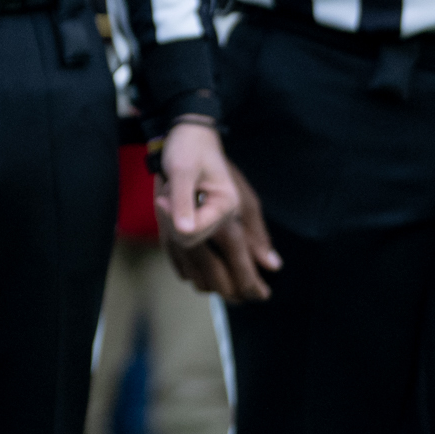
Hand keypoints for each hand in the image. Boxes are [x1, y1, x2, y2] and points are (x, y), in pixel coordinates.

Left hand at [154, 120, 241, 244]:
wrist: (189, 131)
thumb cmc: (188, 146)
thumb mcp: (182, 172)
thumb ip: (182, 202)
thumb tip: (184, 232)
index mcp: (226, 204)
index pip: (196, 230)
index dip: (174, 218)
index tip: (161, 199)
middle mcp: (224, 213)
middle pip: (191, 236)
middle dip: (172, 217)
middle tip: (166, 194)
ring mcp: (213, 213)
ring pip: (185, 233)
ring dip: (171, 214)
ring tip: (173, 191)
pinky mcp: (203, 212)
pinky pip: (183, 224)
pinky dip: (172, 212)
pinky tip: (173, 194)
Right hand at [165, 158, 280, 302]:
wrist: (179, 135)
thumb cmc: (208, 158)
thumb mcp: (240, 192)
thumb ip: (254, 231)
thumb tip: (272, 265)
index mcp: (218, 211)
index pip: (234, 255)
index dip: (247, 279)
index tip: (261, 295)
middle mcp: (193, 222)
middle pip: (211, 269)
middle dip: (230, 288)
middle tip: (249, 298)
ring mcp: (173, 224)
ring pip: (192, 268)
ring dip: (210, 284)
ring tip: (230, 293)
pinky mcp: (163, 224)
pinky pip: (175, 258)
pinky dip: (189, 272)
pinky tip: (198, 277)